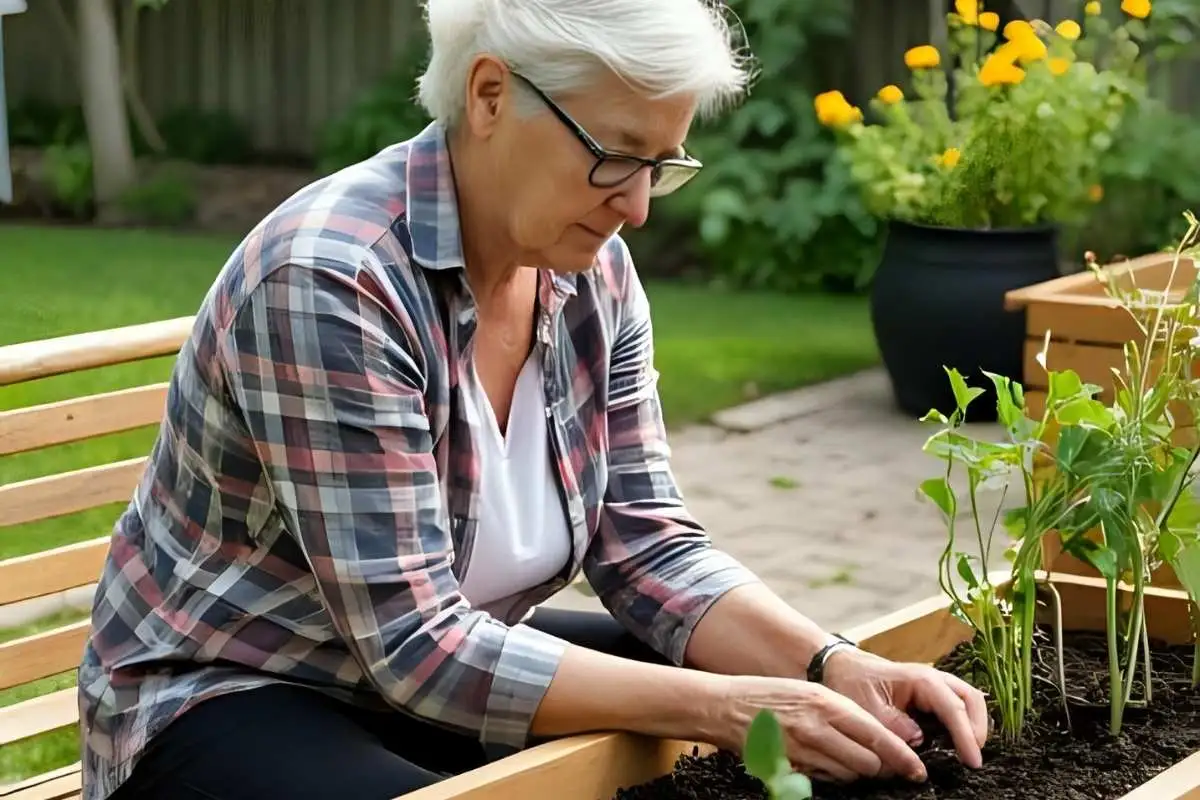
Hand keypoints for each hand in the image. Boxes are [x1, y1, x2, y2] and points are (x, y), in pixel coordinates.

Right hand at [715, 674, 929, 783]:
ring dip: (854, 773)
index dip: (901, 756)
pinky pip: (823, 780)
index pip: (876, 735)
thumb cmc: (768, 695)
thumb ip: (841, 713)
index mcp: (825, 703)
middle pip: (867, 763)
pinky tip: (822, 762)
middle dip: (878, 768)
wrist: (724, 705)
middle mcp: (816, 727)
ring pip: (847, 775)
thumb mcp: (809, 693)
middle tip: (882, 767)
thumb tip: (876, 736)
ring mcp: (801, 750)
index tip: (917, 770)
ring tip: (846, 760)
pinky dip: (830, 776)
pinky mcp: (787, 768)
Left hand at [821, 648, 988, 771]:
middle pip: (971, 699)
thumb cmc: (851, 682)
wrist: (840, 665)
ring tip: (968, 752)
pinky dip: (964, 722)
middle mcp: (932, 678)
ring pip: (968, 700)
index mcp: (920, 679)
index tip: (972, 762)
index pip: (953, 708)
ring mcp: (933, 684)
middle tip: (972, 759)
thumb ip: (893, 726)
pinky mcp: (930, 693)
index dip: (966, 736)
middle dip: (977, 729)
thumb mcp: (867, 708)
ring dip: (973, 725)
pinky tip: (957, 742)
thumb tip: (920, 742)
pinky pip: (956, 705)